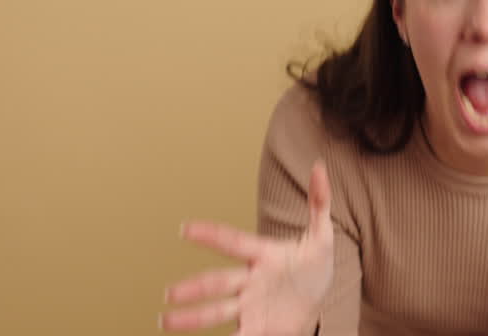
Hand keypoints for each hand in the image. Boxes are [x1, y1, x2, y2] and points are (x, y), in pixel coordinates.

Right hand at [161, 161, 334, 334]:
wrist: (318, 303)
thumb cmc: (313, 267)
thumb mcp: (322, 236)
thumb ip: (319, 202)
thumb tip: (319, 167)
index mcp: (262, 255)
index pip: (233, 242)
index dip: (211, 235)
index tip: (186, 229)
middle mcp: (250, 281)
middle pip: (218, 281)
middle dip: (194, 287)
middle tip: (170, 293)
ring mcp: (249, 306)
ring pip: (216, 311)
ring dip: (191, 317)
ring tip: (165, 320)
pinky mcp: (255, 329)